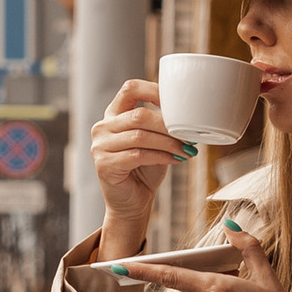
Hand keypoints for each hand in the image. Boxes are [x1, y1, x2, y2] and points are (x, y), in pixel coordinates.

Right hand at [91, 79, 187, 256]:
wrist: (132, 202)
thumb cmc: (145, 169)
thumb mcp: (155, 140)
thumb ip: (163, 124)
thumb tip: (192, 114)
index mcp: (114, 114)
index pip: (130, 88)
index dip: (154, 90)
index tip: (178, 101)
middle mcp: (102, 127)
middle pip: (138, 115)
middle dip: (168, 125)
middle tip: (189, 134)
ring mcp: (100, 146)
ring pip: (139, 136)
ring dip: (168, 142)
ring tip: (186, 149)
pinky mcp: (104, 165)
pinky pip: (137, 155)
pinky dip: (161, 156)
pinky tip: (175, 159)